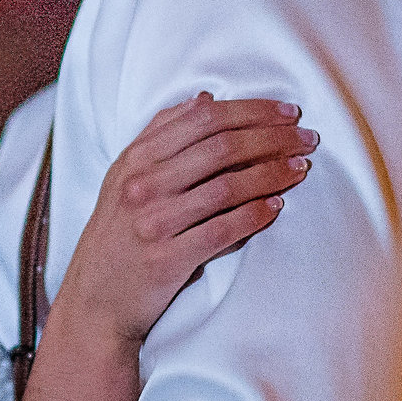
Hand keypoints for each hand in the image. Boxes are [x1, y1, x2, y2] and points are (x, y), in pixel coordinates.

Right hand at [58, 94, 314, 350]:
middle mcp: (142, 185)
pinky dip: (255, 215)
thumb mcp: (125, 178)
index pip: (203, 118)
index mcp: (134, 158)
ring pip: (227, 186)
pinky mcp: (167, 259)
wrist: (94, 302)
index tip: (288, 112)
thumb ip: (161, 135)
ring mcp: (153, 221)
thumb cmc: (116, 237)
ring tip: (301, 169)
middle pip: (221, 147)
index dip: (252, 110)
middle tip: (307, 138)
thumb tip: (206, 98)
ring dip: (272, 174)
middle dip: (273, 137)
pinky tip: (277, 207)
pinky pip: (223, 230)